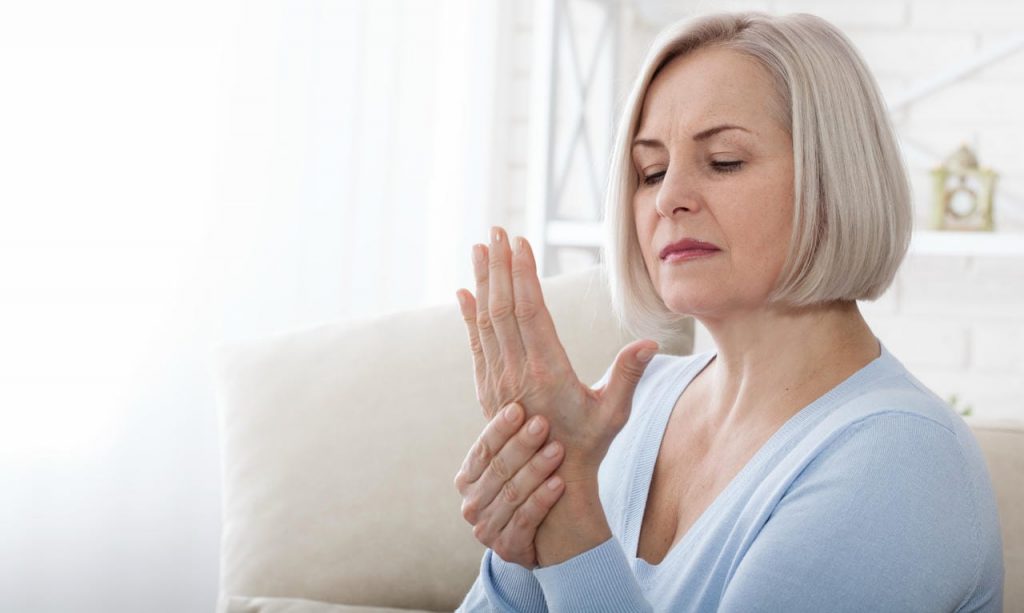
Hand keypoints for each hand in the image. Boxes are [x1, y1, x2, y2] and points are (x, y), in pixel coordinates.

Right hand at [454, 402, 565, 568]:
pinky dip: (542, 501)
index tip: (518, 407)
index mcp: (469, 477)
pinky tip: (559, 484)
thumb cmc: (537, 484)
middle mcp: (471, 503)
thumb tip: (519, 387)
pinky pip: (524, 520)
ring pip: (511, 494)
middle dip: (521, 445)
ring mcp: (486, 528)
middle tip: (543, 424)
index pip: (482, 449)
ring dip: (535, 470)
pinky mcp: (507, 548)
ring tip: (558, 450)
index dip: (499, 428)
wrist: (555, 535)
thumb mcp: (522, 458)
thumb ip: (516, 430)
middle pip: (497, 470)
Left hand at [455, 226, 658, 481]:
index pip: (530, 312)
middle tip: (496, 231)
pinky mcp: (488, 389)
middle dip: (499, 266)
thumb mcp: (615, 413)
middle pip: (503, 308)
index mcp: (548, 372)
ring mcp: (498, 381)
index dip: (523, 275)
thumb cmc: (590, 446)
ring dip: (482, 282)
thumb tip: (649, 343)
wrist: (551, 483)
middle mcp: (517, 373)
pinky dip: (468, 316)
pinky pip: (476, 344)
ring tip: (479, 248)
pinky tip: (463, 292)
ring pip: (486, 322)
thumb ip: (629, 376)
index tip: (520, 242)